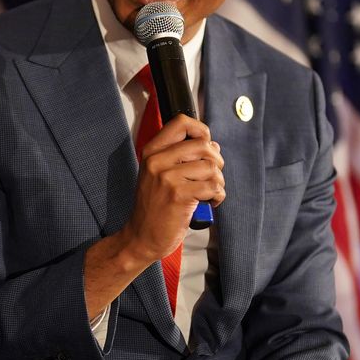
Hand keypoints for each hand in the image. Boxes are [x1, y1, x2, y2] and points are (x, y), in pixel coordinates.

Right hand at [122, 115, 224, 263]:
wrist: (141, 237)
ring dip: (218, 181)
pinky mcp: (179, 195)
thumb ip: (181, 157)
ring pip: (211, 167)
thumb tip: (212, 144)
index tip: (206, 145)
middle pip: (203, 145)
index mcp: (152, 152)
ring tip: (209, 193)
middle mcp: (157, 161)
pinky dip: (218, 196)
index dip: (201, 130)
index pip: (181, 122)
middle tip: (212, 176)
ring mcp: (167, 178)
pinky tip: (209, 202)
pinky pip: (213, 186)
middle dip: (216, 161)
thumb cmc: (154, 208)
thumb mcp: (158, 175)